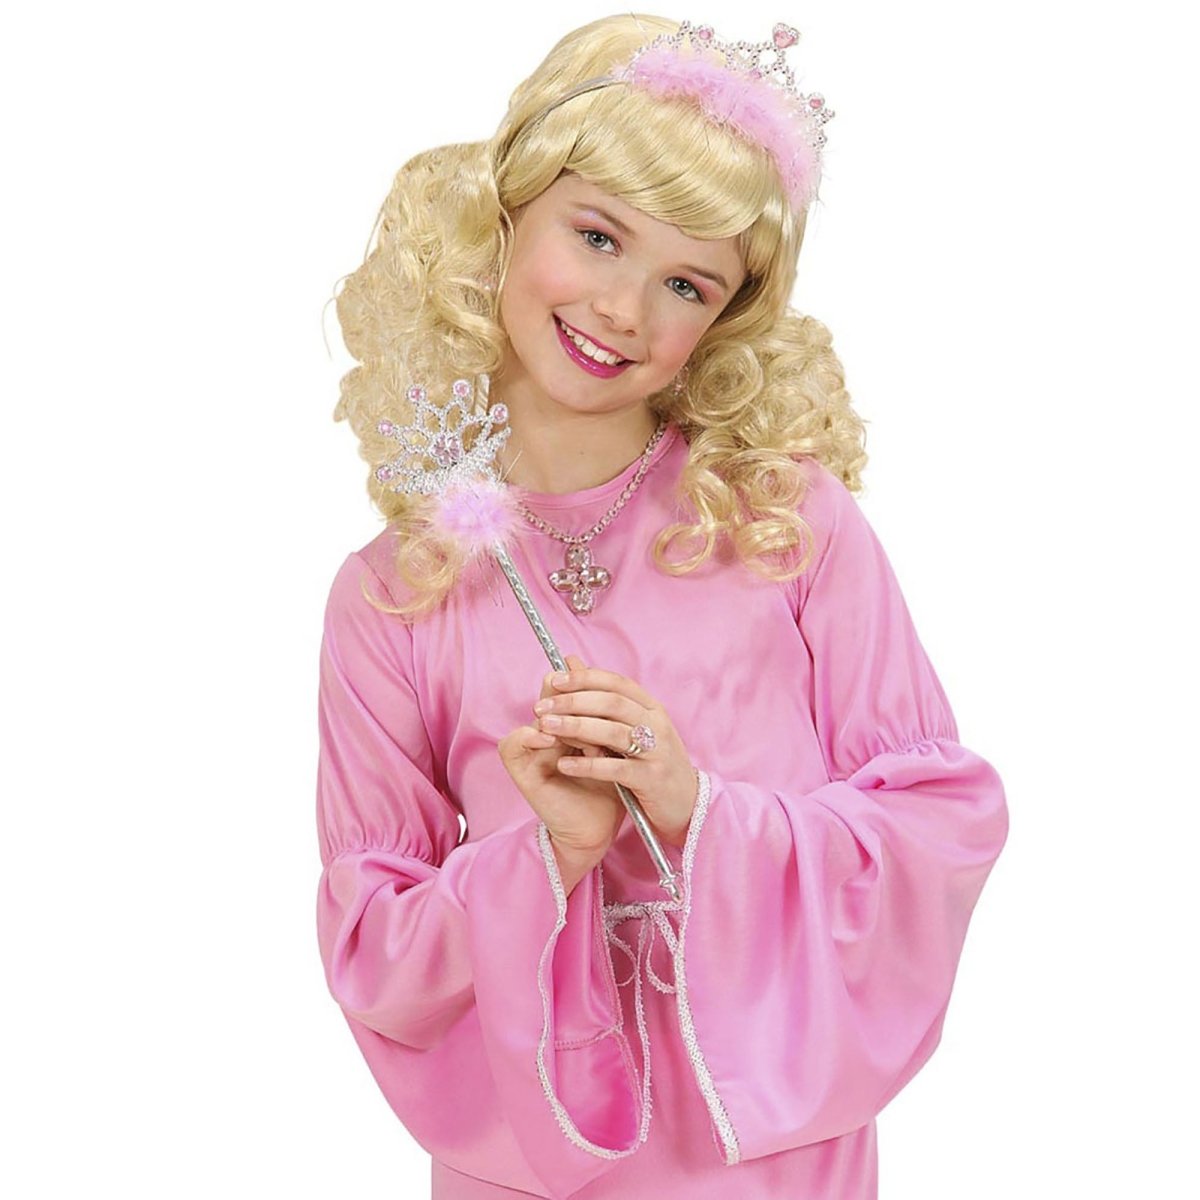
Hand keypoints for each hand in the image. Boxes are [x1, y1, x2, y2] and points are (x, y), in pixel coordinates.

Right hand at [498, 655, 625, 860]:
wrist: (598, 831)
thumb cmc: (607, 789)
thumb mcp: (611, 744)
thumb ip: (603, 714)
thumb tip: (603, 679)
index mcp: (566, 725)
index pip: (564, 689)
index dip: (580, 684)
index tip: (603, 693)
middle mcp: (545, 734)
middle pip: (550, 697)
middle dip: (575, 700)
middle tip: (595, 713)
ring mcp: (532, 751)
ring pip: (540, 718)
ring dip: (566, 724)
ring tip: (590, 743)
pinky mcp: (521, 770)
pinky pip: (513, 743)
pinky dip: (531, 737)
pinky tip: (551, 741)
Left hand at [532, 664, 697, 848]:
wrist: (688, 804)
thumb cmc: (653, 763)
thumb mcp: (636, 729)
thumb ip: (605, 702)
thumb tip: (571, 663)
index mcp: (652, 709)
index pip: (617, 684)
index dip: (585, 679)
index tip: (555, 680)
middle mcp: (657, 725)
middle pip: (613, 703)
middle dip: (574, 701)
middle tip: (542, 706)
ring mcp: (657, 752)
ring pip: (613, 732)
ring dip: (576, 727)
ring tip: (546, 728)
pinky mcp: (652, 779)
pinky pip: (616, 768)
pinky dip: (588, 765)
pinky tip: (564, 765)